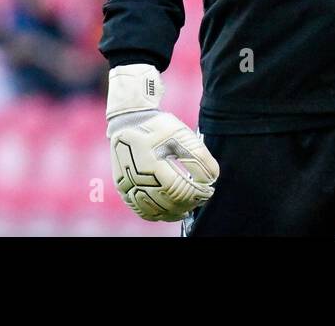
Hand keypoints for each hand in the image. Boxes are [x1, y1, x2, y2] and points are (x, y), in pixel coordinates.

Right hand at [106, 64, 219, 221]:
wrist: (129, 119)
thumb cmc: (159, 127)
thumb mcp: (184, 135)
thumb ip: (200, 158)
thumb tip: (211, 180)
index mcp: (152, 164)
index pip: (180, 190)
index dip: (198, 194)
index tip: (209, 190)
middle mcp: (136, 178)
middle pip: (168, 203)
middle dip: (189, 203)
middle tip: (201, 198)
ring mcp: (127, 185)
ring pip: (154, 211)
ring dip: (174, 212)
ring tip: (188, 208)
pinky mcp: (123, 187)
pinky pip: (139, 209)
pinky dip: (156, 214)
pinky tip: (168, 211)